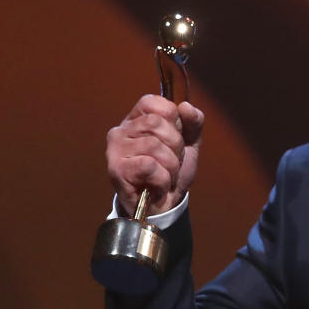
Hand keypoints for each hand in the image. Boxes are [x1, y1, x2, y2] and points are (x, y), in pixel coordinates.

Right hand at [106, 95, 203, 215]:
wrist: (164, 206)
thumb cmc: (172, 171)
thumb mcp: (189, 144)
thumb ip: (193, 123)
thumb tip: (186, 106)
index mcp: (137, 119)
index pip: (154, 103)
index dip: (174, 120)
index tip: (175, 138)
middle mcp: (121, 131)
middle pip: (157, 124)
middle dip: (175, 146)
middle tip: (171, 162)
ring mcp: (115, 150)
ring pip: (154, 145)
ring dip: (170, 166)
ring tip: (165, 175)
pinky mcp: (116, 170)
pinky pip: (149, 166)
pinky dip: (162, 179)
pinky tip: (157, 185)